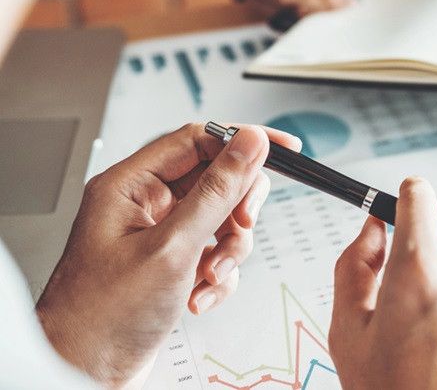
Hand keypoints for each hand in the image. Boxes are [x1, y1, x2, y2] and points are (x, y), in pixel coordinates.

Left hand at [35, 123, 300, 387]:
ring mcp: (159, 233)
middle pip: (215, 179)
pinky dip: (218, 274)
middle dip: (237, 208)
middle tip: (243, 225)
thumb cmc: (103, 316)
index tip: (283, 149)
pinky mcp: (171, 261)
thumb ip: (218, 190)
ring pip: (220, 217)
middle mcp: (144, 204)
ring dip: (229, 249)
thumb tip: (250, 143)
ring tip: (211, 277)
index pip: (199, 139)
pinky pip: (214, 249)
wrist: (83, 374)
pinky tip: (200, 295)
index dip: (243, 141)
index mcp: (131, 185)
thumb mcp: (174, 247)